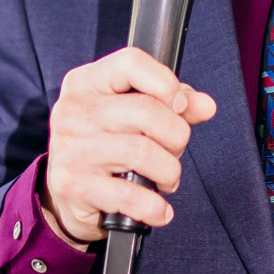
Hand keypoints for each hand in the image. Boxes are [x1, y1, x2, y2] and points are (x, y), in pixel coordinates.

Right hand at [40, 46, 217, 245]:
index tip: (180, 105)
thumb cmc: (107, 145)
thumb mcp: (133, 115)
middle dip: (176, 136)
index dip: (165, 82)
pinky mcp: (72, 184)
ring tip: (166, 179)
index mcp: (86, 82)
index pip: (131, 63)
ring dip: (169, 172)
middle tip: (174, 152)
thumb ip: (172, 104)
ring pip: (143, 152)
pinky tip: (159, 210)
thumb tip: (206, 105)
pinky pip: (129, 195)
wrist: (68, 193)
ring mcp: (70, 147)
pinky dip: (154, 207)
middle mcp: (73, 110)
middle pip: (146, 111)